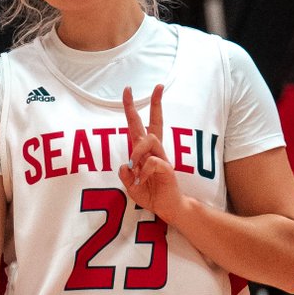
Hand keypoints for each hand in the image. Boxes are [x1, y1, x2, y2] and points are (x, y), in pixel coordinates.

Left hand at [119, 84, 182, 221]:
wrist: (167, 208)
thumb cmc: (151, 194)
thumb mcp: (130, 186)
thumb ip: (125, 175)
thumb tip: (125, 165)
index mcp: (145, 152)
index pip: (138, 126)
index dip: (132, 108)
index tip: (128, 90)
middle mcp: (155, 151)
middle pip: (155, 122)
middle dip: (156, 103)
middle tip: (159, 86)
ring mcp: (162, 158)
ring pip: (150, 139)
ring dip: (137, 150)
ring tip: (134, 166)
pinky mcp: (167, 169)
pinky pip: (153, 162)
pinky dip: (143, 172)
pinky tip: (141, 181)